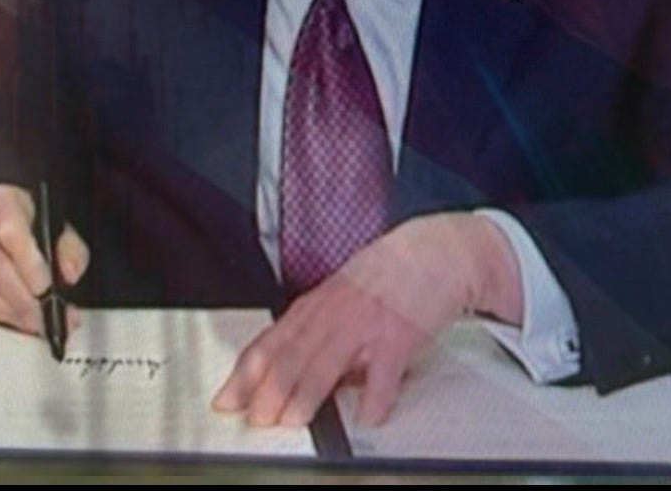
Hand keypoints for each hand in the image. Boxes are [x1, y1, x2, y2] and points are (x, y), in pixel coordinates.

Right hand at [0, 183, 89, 335]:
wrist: (1, 215)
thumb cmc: (31, 217)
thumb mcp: (57, 218)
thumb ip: (69, 245)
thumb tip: (70, 273)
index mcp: (0, 202)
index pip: (10, 233)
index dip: (28, 263)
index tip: (45, 287)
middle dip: (24, 298)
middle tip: (47, 316)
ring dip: (14, 313)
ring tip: (40, 323)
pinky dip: (1, 318)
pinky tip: (21, 321)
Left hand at [213, 213, 522, 429]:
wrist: (442, 249)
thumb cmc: (396, 270)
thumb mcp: (348, 287)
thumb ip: (323, 322)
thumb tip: (298, 365)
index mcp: (323, 300)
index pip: (275, 339)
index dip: (248, 371)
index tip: (228, 396)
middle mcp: (339, 310)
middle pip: (295, 354)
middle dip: (269, 390)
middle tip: (256, 418)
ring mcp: (368, 322)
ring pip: (328, 362)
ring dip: (306, 396)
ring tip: (291, 420)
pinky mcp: (400, 335)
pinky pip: (384, 373)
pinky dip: (375, 399)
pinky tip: (367, 416)